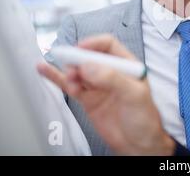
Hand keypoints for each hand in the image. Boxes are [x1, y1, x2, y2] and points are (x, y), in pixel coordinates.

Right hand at [38, 34, 174, 155]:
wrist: (138, 144)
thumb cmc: (144, 119)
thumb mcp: (134, 95)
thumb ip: (113, 79)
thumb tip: (90, 66)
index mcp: (128, 66)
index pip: (109, 46)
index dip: (94, 44)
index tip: (81, 49)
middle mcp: (111, 73)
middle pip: (90, 57)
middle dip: (78, 59)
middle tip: (72, 66)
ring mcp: (98, 86)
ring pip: (79, 71)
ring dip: (70, 72)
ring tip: (71, 79)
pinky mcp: (88, 99)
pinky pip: (70, 86)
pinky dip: (57, 78)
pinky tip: (44, 69)